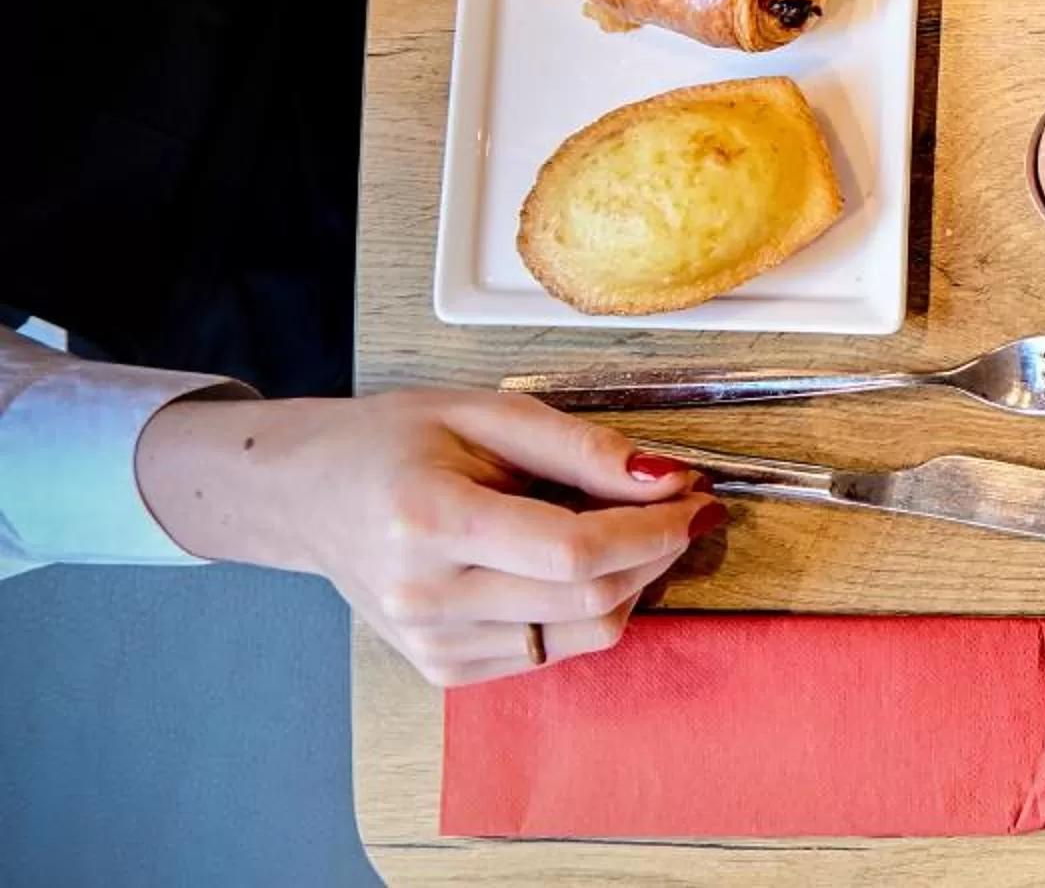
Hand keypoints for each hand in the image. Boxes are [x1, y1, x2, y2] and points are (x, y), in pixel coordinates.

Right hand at [135, 389, 719, 686]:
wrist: (308, 495)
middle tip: (683, 508)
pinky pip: (549, 652)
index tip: (698, 497)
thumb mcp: (486, 413)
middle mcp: (425, 597)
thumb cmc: (394, 441)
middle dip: (658, 553)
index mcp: (429, 522)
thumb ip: (581, 448)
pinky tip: (579, 566)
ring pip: (579, 634)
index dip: (654, 529)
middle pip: (586, 599)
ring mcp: (430, 644)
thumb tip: (666, 477)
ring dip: (632, 584)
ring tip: (633, 532)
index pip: (573, 552)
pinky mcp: (441, 670)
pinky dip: (587, 610)